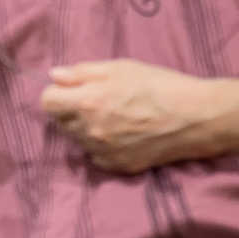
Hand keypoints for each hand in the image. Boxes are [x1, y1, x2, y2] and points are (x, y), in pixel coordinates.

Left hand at [40, 60, 223, 173]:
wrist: (190, 118)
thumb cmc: (157, 86)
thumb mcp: (118, 68)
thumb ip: (82, 73)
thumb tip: (56, 77)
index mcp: (87, 103)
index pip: (48, 104)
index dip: (58, 94)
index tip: (71, 91)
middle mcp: (90, 132)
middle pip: (62, 124)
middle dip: (73, 112)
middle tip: (98, 103)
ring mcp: (104, 153)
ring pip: (80, 141)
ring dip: (88, 130)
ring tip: (114, 119)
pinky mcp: (119, 167)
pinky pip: (97, 157)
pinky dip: (103, 147)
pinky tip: (123, 136)